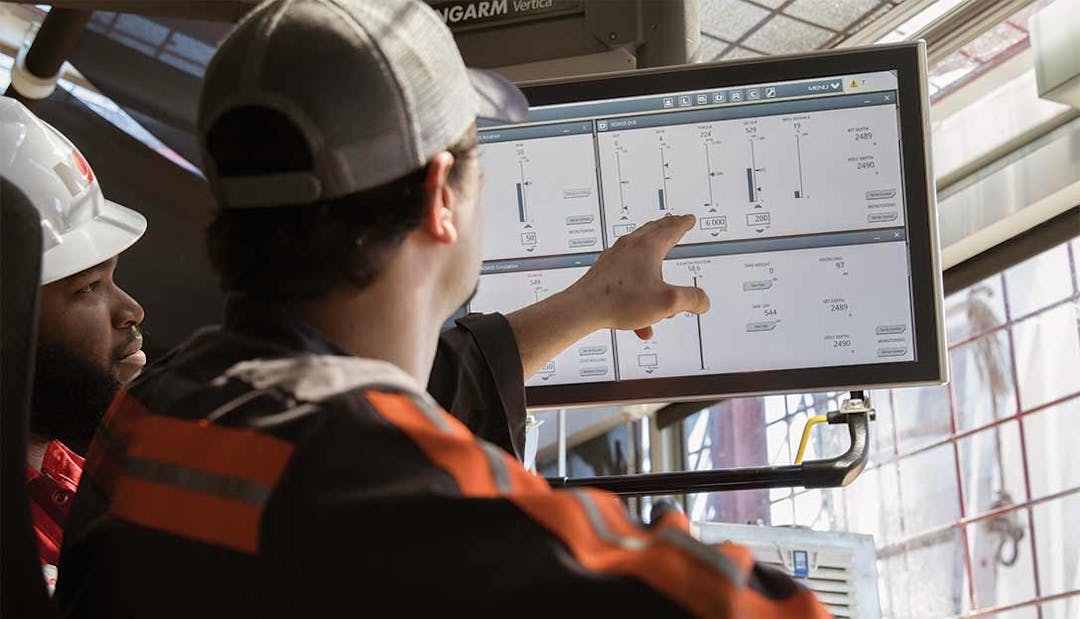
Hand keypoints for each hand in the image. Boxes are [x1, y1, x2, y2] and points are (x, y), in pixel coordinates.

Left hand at [566, 214, 710, 339]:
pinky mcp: (604, 273)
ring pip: (640, 257)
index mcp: (648, 247)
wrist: (583, 309)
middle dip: (667, 229)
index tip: (688, 219)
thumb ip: (691, 300)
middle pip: (652, 232)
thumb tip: (703, 301)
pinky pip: (627, 279)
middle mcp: (630, 247)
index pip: (671, 229)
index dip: (684, 224)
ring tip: (663, 286)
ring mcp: (614, 259)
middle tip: (674, 224)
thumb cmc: (620, 300)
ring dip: (654, 271)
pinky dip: (639, 294)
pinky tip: (641, 321)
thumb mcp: (667, 302)